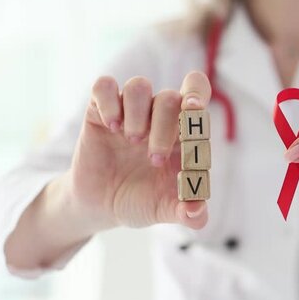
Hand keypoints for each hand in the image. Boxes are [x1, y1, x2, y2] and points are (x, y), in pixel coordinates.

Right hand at [70, 71, 210, 229]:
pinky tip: (110, 126)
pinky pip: (104, 86)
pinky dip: (108, 102)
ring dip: (137, 113)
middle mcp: (158, 117)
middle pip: (169, 97)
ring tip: (132, 141)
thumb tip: (198, 213)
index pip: (196, 94)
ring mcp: (129, 112)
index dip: (196, 93)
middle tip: (154, 159)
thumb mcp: (165, 210)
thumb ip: (188, 213)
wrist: (101, 207)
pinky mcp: (100, 112)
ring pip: (139, 86)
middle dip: (164, 127)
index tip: (192, 109)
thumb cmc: (142, 200)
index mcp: (182, 133)